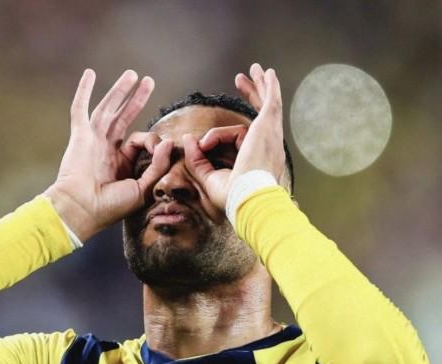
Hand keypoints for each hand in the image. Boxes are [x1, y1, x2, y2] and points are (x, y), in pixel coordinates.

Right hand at [45, 69, 170, 241]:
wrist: (82, 209)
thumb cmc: (110, 206)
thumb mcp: (142, 189)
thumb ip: (157, 166)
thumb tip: (168, 142)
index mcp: (122, 163)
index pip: (140, 140)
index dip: (153, 142)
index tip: (160, 149)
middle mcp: (107, 149)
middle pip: (123, 117)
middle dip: (136, 99)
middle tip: (148, 81)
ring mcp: (93, 141)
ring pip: (108, 109)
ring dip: (119, 91)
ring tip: (132, 74)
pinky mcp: (80, 136)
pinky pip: (80, 109)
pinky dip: (84, 91)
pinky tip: (89, 73)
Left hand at [184, 63, 286, 210]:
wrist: (250, 197)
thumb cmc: (234, 196)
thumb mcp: (208, 177)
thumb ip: (196, 159)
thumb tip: (187, 139)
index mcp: (257, 160)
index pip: (240, 137)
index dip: (218, 136)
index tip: (201, 143)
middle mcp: (268, 147)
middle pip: (261, 115)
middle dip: (252, 95)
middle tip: (242, 80)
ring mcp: (270, 136)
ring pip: (267, 105)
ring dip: (260, 87)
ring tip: (256, 70)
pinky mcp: (267, 127)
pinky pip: (271, 102)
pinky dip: (270, 87)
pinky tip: (267, 73)